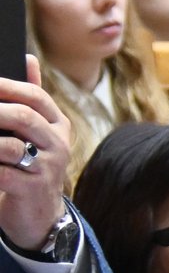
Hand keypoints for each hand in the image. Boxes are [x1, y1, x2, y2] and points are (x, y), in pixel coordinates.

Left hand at [0, 56, 73, 248]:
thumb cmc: (30, 166)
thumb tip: (28, 57)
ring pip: (10, 147)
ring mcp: (46, 168)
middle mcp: (57, 145)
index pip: (35, 97)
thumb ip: (32, 98)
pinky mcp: (31, 190)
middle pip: (25, 117)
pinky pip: (1, 173)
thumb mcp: (36, 131)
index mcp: (58, 126)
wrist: (39, 215)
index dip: (7, 87)